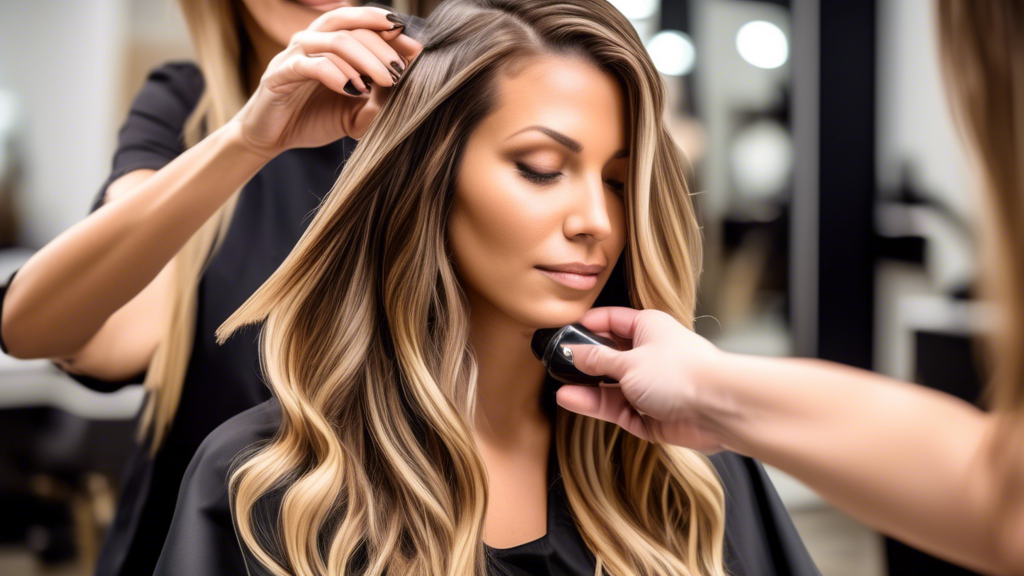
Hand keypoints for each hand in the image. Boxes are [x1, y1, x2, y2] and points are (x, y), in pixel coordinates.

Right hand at [230, 6, 422, 158]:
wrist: (272, 138)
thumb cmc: (314, 118)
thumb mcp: (357, 112)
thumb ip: (380, 100)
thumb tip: (409, 86)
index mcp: (331, 41)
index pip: (364, 23)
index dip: (391, 31)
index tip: (416, 49)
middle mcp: (313, 39)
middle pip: (352, 26)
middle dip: (383, 46)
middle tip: (401, 70)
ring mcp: (295, 54)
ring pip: (335, 40)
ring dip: (365, 59)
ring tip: (384, 81)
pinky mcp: (279, 74)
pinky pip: (311, 64)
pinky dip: (337, 74)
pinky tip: (353, 90)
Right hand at [555, 307, 727, 451]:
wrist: (719, 408)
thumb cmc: (683, 372)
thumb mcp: (628, 361)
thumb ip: (596, 359)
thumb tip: (572, 352)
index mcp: (647, 328)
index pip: (610, 321)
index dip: (586, 326)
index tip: (562, 333)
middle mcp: (648, 355)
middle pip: (608, 356)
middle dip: (584, 361)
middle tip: (556, 362)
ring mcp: (648, 386)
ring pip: (609, 386)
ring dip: (585, 386)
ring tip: (559, 384)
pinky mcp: (649, 415)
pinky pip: (616, 408)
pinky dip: (595, 405)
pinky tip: (572, 399)